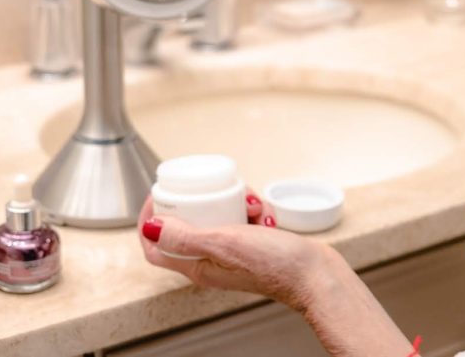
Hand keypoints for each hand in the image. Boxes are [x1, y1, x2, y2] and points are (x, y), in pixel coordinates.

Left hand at [136, 193, 329, 312]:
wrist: (314, 274)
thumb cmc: (274, 265)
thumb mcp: (224, 244)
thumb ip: (185, 238)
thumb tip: (150, 228)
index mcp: (197, 267)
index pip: (156, 247)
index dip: (151, 221)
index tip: (160, 195)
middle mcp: (211, 261)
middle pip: (188, 225)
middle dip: (200, 202)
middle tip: (211, 190)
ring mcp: (232, 252)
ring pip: (219, 216)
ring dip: (235, 203)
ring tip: (251, 204)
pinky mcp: (251, 243)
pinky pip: (243, 218)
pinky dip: (254, 210)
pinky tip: (265, 213)